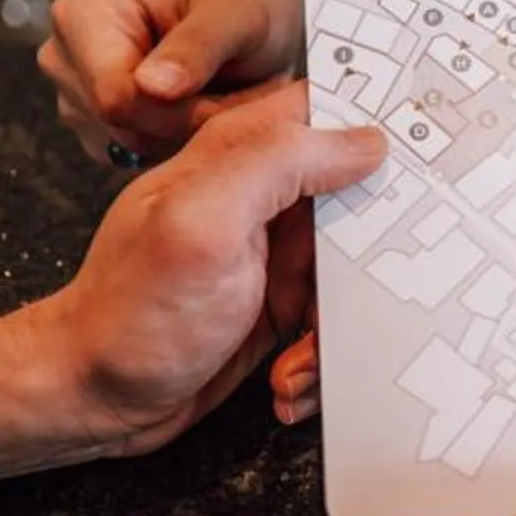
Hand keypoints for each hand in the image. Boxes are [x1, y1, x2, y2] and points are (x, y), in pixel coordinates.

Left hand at [18, 83, 383, 455]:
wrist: (89, 398)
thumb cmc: (131, 316)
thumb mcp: (204, 224)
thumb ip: (277, 164)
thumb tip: (362, 139)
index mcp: (237, 159)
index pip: (327, 117)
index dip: (378, 136)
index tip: (426, 170)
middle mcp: (256, 200)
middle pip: (356, 208)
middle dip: (369, 268)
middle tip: (354, 307)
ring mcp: (265, 255)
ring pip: (349, 275)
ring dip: (336, 331)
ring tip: (298, 364)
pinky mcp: (270, 306)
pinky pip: (327, 323)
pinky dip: (315, 361)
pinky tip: (285, 383)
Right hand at [38, 0, 302, 163]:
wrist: (243, 25)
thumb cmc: (237, 8)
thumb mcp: (235, 16)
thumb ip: (197, 46)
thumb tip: (151, 88)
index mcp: (81, 13)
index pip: (115, 95)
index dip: (178, 111)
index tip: (230, 100)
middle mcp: (62, 55)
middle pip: (118, 124)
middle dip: (184, 122)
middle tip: (232, 98)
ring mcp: (71, 95)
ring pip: (127, 145)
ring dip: (182, 134)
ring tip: (216, 98)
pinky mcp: (90, 128)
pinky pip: (130, 159)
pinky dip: (172, 145)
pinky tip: (193, 113)